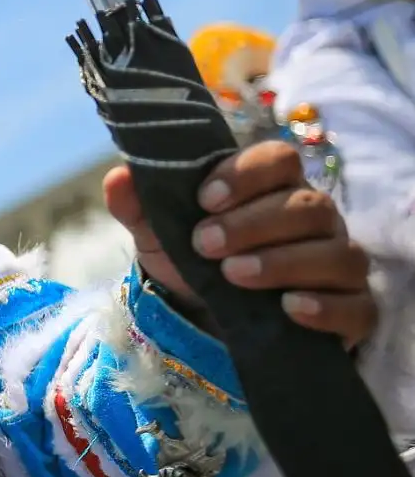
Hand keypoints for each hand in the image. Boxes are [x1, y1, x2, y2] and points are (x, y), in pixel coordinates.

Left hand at [104, 140, 375, 346]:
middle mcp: (315, 220)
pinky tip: (288, 308)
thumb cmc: (194, 259)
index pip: (279, 159)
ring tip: (232, 276)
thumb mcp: (159, 233)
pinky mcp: (352, 310)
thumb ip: (139, 204)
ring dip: (282, 262)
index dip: (245, 174)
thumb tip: (119, 178)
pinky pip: (358, 305)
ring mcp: (338, 263)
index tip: (205, 198)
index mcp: (273, 187)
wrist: (210, 317)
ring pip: (336, 252)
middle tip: (204, 244)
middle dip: (253, 223)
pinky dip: (325, 306)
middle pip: (307, 206)